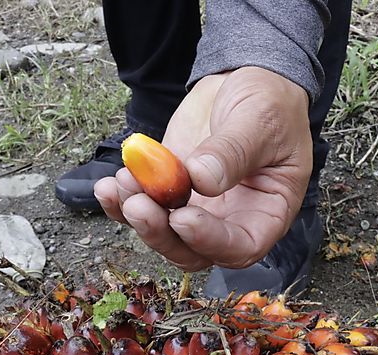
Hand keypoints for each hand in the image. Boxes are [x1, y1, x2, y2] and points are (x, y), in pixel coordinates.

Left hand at [94, 67, 311, 270]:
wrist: (243, 81)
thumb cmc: (269, 103)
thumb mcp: (260, 121)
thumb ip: (233, 151)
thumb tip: (201, 179)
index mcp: (267, 212)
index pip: (241, 246)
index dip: (210, 241)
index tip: (182, 216)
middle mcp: (231, 220)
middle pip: (193, 251)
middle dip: (161, 234)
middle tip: (138, 203)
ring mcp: (197, 208)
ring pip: (162, 234)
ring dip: (136, 215)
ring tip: (123, 180)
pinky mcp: (168, 191)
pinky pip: (142, 208)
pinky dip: (120, 202)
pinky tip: (108, 185)